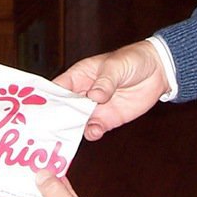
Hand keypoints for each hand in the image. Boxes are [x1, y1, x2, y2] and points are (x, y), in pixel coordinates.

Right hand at [55, 41, 169, 140]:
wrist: (158, 71)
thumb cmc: (133, 60)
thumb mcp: (116, 66)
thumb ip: (105, 82)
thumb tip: (94, 96)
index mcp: (79, 76)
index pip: (57, 88)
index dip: (46, 98)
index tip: (38, 110)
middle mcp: (83, 94)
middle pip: (63, 109)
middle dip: (56, 119)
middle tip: (48, 129)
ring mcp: (95, 108)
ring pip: (77, 122)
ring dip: (73, 129)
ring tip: (68, 136)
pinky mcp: (108, 119)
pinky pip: (95, 129)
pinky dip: (91, 133)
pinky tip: (93, 133)